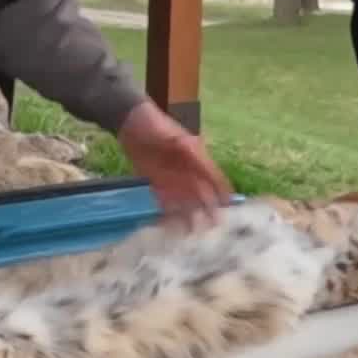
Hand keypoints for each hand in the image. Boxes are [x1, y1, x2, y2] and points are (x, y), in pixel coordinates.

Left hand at [116, 101, 232, 228]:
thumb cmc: (155, 125)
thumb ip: (188, 150)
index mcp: (197, 159)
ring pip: (185, 203)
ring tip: (191, 235)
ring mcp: (173, 180)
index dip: (223, 193)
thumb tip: (202, 159)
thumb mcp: (174, 136)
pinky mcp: (157, 185)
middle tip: (211, 229)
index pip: (215, 179)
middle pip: (202, 195)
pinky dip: (169, 215)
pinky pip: (166, 203)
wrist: (129, 123)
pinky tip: (170, 229)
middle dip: (208, 211)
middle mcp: (188, 172)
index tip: (228, 210)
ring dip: (189, 217)